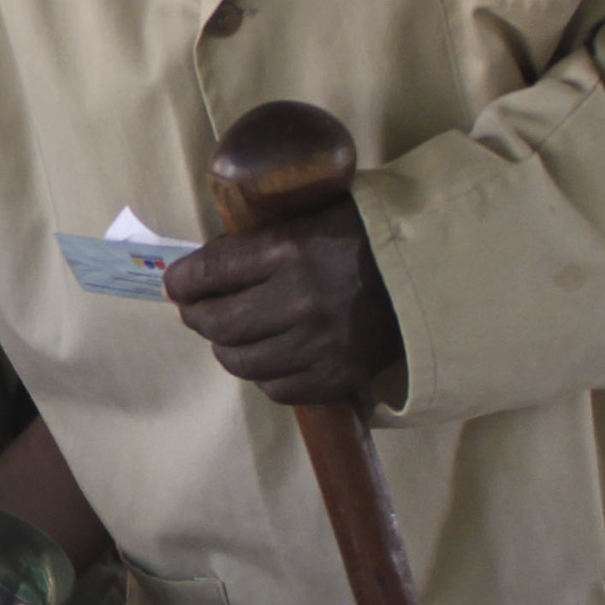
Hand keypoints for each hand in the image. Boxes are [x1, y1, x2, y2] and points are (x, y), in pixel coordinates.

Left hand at [162, 198, 402, 404]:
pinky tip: (269, 352)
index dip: (181, 281)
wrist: (428, 275)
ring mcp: (319, 345)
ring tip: (232, 332)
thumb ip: (253, 241)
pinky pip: (273, 387)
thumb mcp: (306, 216)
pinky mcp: (335, 378)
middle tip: (196, 309)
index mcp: (290, 250)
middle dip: (196, 315)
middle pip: (215, 323)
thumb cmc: (359, 237)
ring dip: (226, 346)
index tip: (176, 284)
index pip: (207, 273)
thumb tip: (195, 270)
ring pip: (239, 361)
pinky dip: (263, 372)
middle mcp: (301, 300)